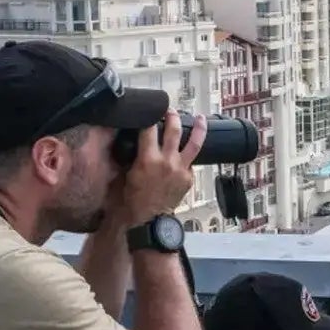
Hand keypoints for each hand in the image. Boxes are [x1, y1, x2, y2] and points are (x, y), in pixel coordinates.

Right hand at [118, 110, 206, 225]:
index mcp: (149, 159)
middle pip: (174, 130)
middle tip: (171, 110)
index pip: (149, 129)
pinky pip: (190, 162)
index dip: (149, 117)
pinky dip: (187, 156)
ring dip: (199, 129)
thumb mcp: (128, 174)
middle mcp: (168, 161)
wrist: (149, 220)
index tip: (150, 110)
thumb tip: (137, 142)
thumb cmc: (134, 199)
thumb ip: (135, 156)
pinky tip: (186, 152)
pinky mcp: (189, 178)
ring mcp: (181, 169)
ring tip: (201, 118)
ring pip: (194, 144)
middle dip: (172, 116)